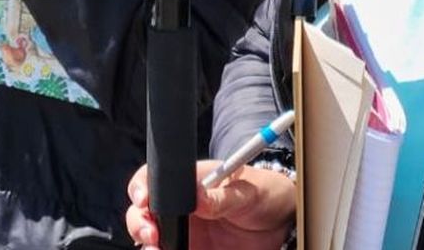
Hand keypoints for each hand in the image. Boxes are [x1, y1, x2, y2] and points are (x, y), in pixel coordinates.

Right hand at [125, 161, 295, 249]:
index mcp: (189, 183)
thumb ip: (222, 196)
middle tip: (152, 235)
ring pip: (152, 241)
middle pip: (143, 213)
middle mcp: (181, 208)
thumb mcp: (248, 191)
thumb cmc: (265, 194)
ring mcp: (186, 233)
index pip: (153, 180)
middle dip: (139, 223)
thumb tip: (198, 197)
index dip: (141, 188)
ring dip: (149, 246)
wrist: (284, 225)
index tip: (144, 200)